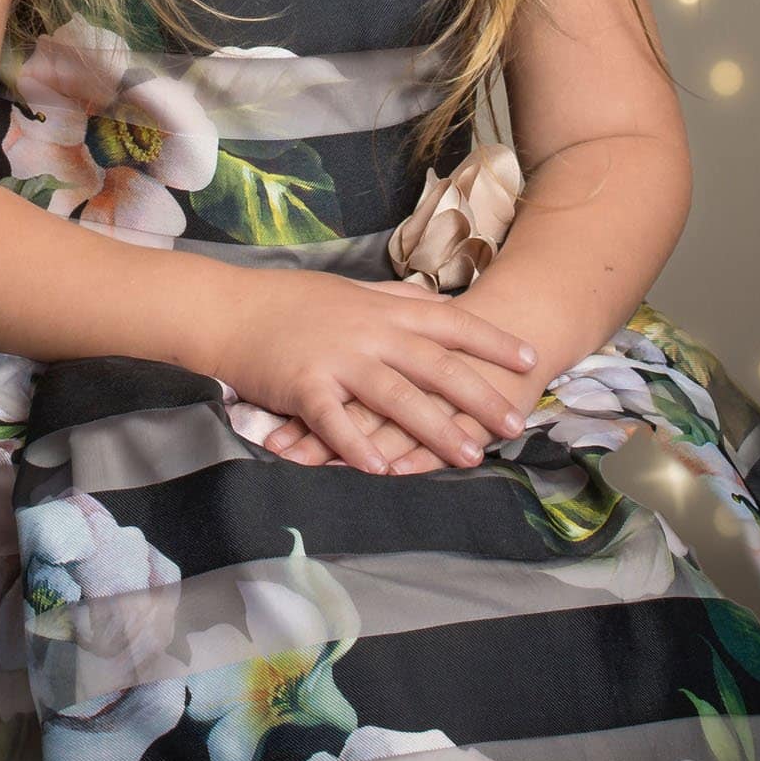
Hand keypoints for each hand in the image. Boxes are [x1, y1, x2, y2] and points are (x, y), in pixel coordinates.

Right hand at [207, 265, 538, 474]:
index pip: (449, 323)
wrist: (230, 309)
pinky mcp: (304, 384)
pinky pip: (336, 419)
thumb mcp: (350, 290)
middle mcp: (367, 332)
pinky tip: (382, 470)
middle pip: (434, 365)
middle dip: (479, 395)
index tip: (529, 358)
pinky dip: (358, 445)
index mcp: (382, 309)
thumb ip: (394, 297)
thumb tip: (433, 300)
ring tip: (471, 456)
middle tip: (516, 421)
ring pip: (396, 395)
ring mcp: (337, 358)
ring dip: (436, 428)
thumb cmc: (291, 302)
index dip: (490, 341)